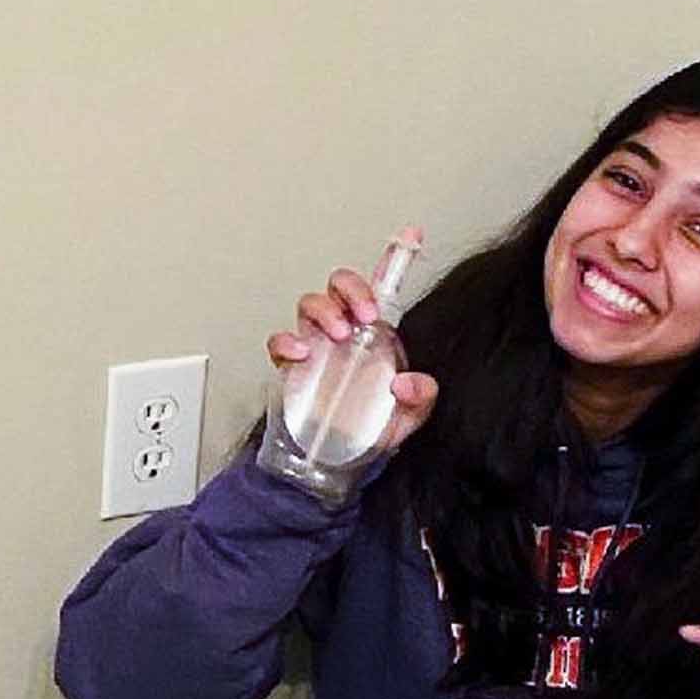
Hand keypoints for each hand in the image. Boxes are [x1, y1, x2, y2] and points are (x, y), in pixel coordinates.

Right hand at [266, 264, 438, 454]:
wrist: (333, 464)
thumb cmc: (369, 432)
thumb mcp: (407, 418)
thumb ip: (419, 399)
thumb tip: (406, 383)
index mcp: (375, 335)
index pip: (383, 289)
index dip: (396, 258)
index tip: (411, 235)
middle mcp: (343, 332)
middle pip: (340, 285)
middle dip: (352, 290)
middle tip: (365, 316)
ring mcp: (315, 346)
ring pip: (310, 304)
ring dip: (325, 311)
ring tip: (338, 336)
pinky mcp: (289, 366)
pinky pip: (280, 341)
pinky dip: (287, 342)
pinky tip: (303, 354)